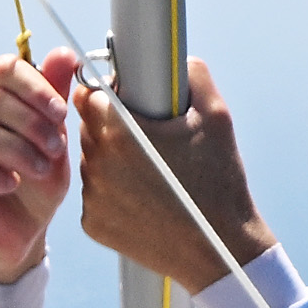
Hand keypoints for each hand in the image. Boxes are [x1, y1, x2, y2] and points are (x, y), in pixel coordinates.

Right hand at [0, 48, 77, 281]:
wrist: (23, 232)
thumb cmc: (37, 181)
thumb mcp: (56, 136)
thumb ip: (55, 96)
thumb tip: (64, 54)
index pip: (3, 69)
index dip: (35, 85)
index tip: (60, 112)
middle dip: (32, 121)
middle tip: (56, 147)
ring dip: (17, 148)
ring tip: (40, 168)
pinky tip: (14, 184)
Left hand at [70, 55, 266, 288]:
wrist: (219, 248)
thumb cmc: (219, 179)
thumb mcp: (216, 115)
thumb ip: (192, 75)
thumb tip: (177, 60)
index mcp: (119, 130)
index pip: (87, 94)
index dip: (106, 94)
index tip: (125, 101)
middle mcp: (97, 162)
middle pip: (87, 127)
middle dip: (109, 125)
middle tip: (145, 137)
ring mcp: (92, 196)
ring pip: (91, 161)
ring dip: (110, 159)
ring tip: (150, 171)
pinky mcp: (92, 223)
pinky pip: (95, 195)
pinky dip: (113, 193)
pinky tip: (144, 198)